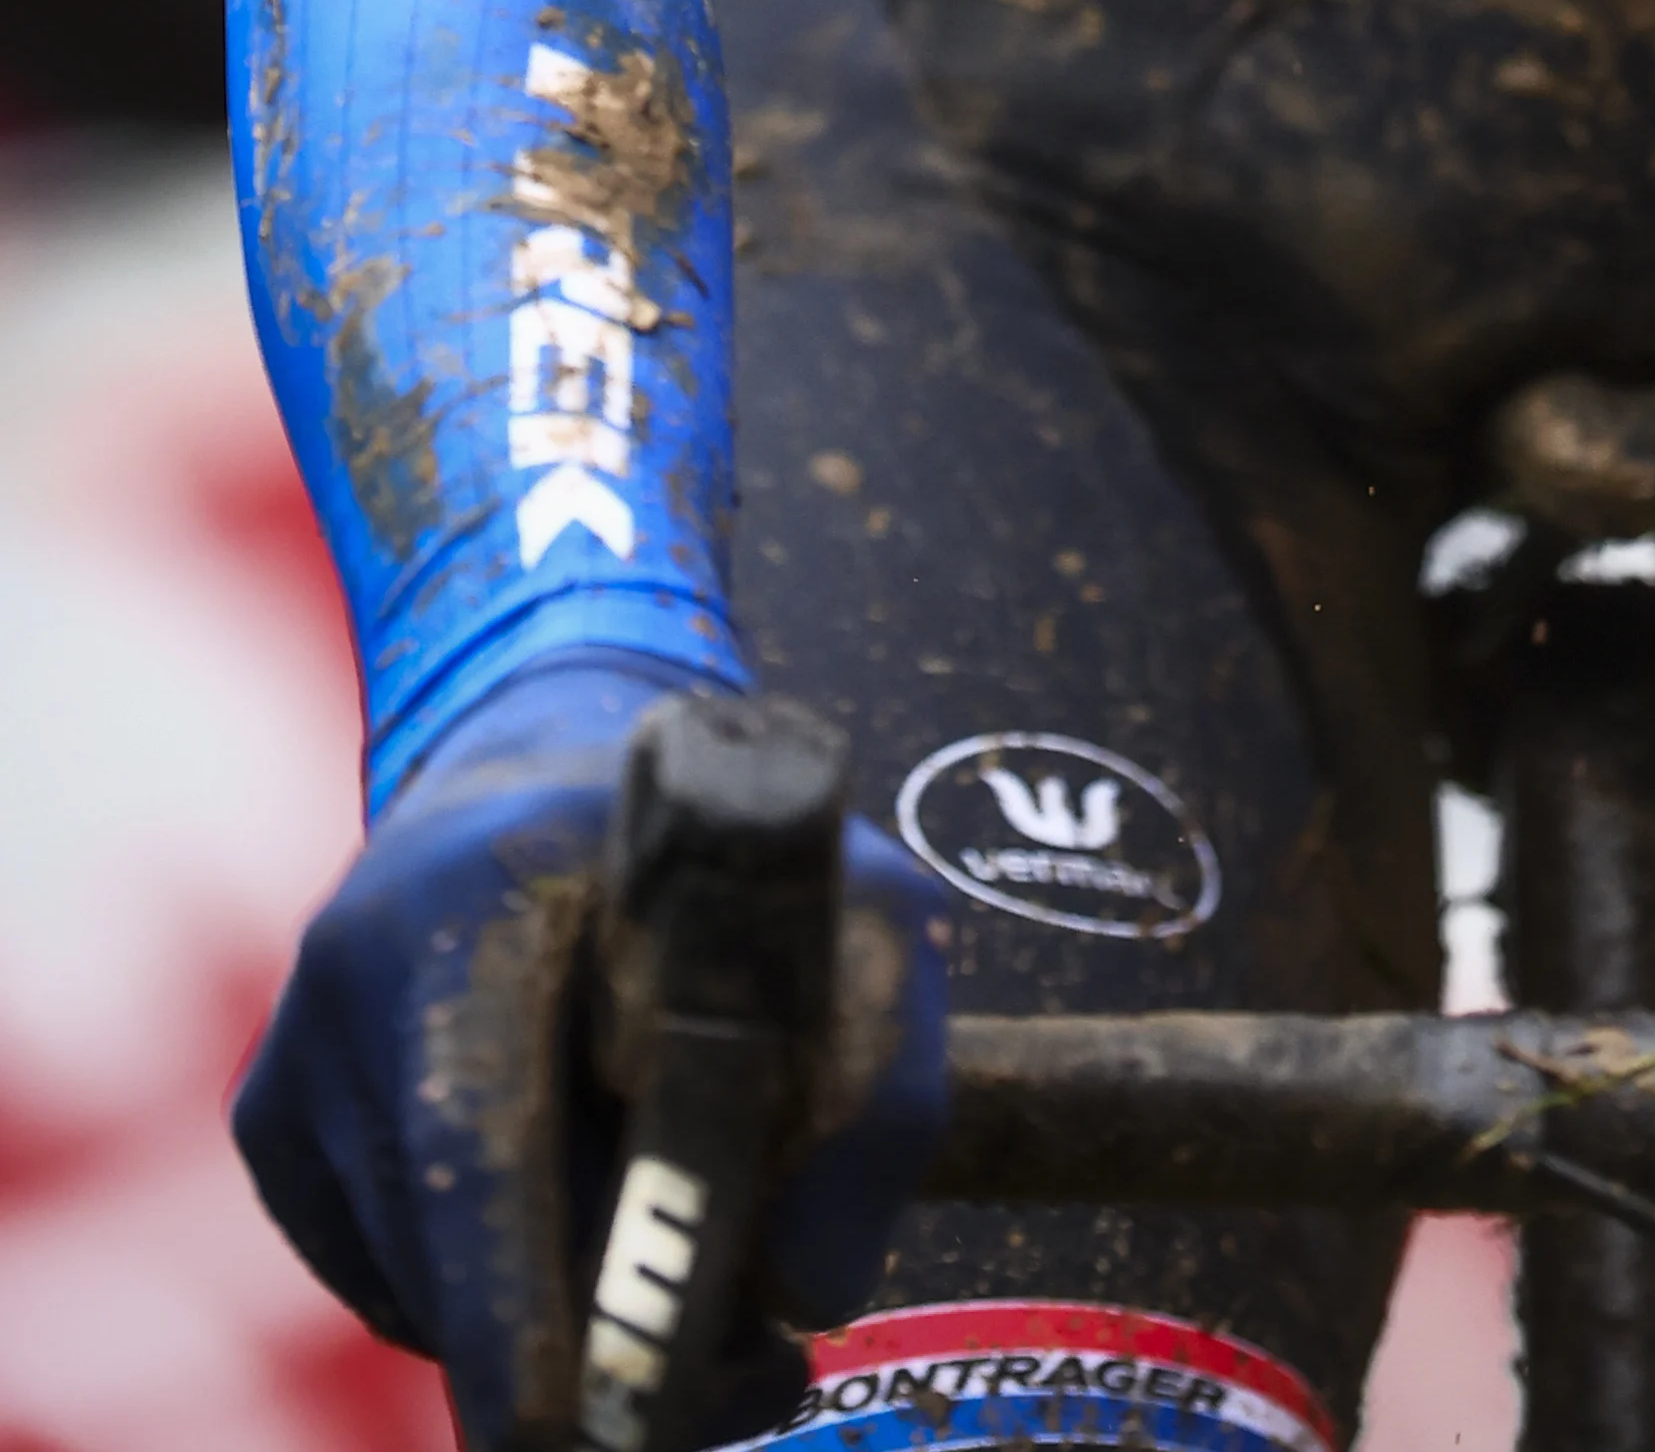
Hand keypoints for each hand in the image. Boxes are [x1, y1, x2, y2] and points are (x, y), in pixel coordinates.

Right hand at [233, 652, 946, 1445]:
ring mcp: (294, 1051)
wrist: (548, 772)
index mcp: (480, 894)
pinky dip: (485, 1289)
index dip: (519, 1305)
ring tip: (679, 1251)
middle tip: (741, 1373)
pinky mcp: (271, 1120)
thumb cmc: (725, 860)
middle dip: (593, 1349)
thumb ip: (877, 1090)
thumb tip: (805, 1296)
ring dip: (549, 1317)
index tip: (558, 1416)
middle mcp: (354, 968)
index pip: (478, 1140)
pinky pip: (385, 1278)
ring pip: (425, 1289)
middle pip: (459, 1252)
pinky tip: (562, 1199)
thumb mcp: (856, 918)